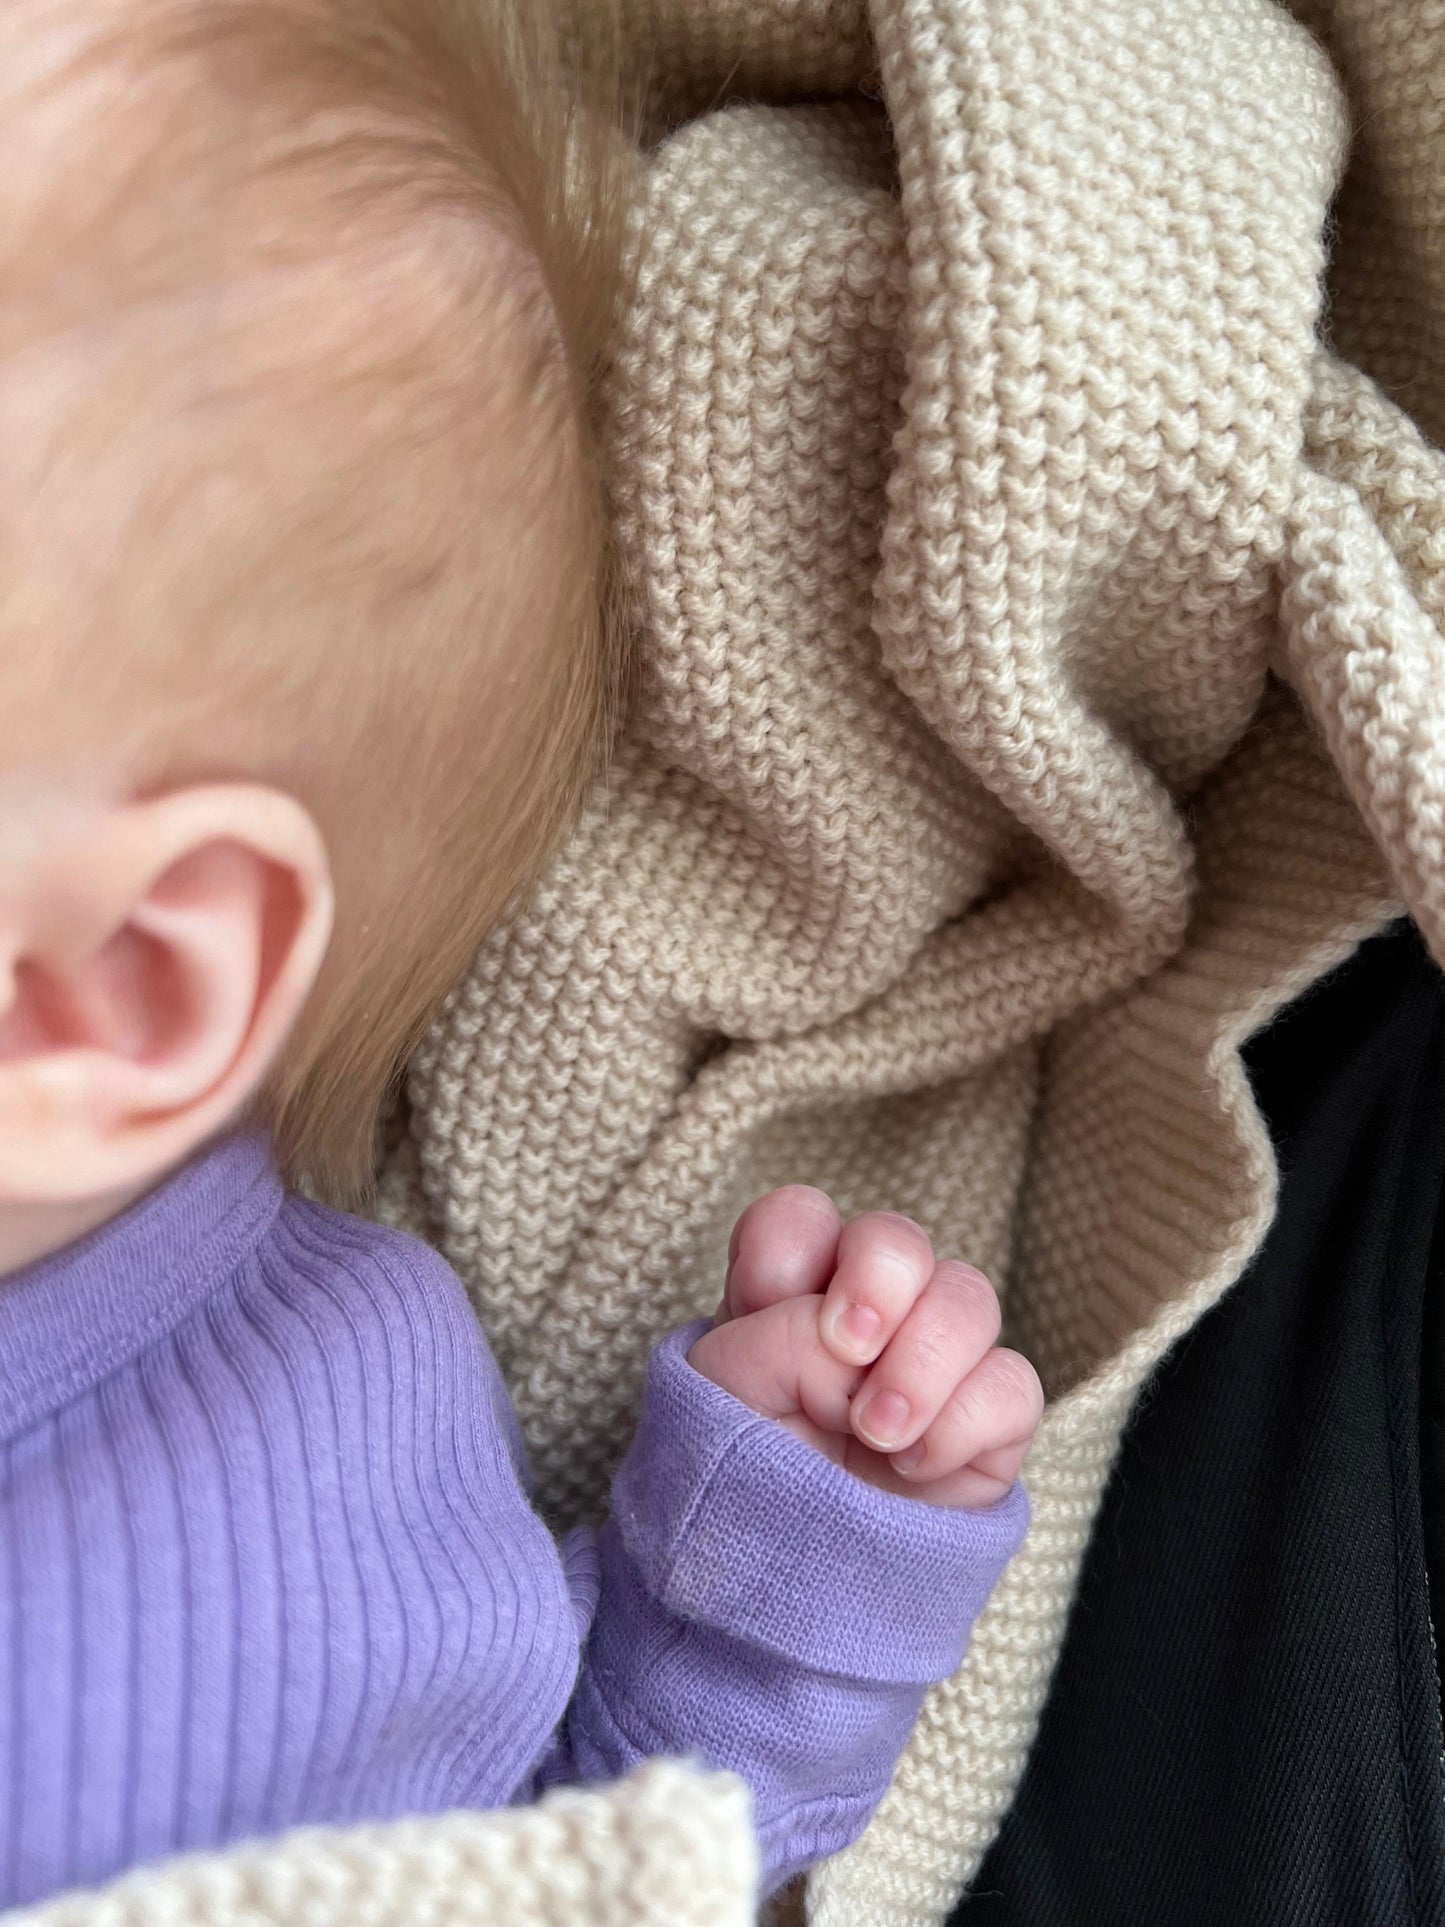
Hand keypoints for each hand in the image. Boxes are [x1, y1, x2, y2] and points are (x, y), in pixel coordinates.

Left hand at [688, 1188, 1042, 1508]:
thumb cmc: (739, 1486)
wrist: (781, 1598)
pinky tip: (915, 1466)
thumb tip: (852, 1346)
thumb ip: (774, 1341)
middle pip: (897, 1237)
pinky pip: (1013, 1384)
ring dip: (923, 1359)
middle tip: (850, 1347)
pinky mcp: (987, 1426)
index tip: (770, 1301)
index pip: (800, 1219)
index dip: (793, 1244)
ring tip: (876, 1432)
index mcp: (785, 1296)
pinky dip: (964, 1421)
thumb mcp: (720, 1401)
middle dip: (880, 1278)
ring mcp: (932, 1365)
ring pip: (970, 1295)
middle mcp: (865, 1317)